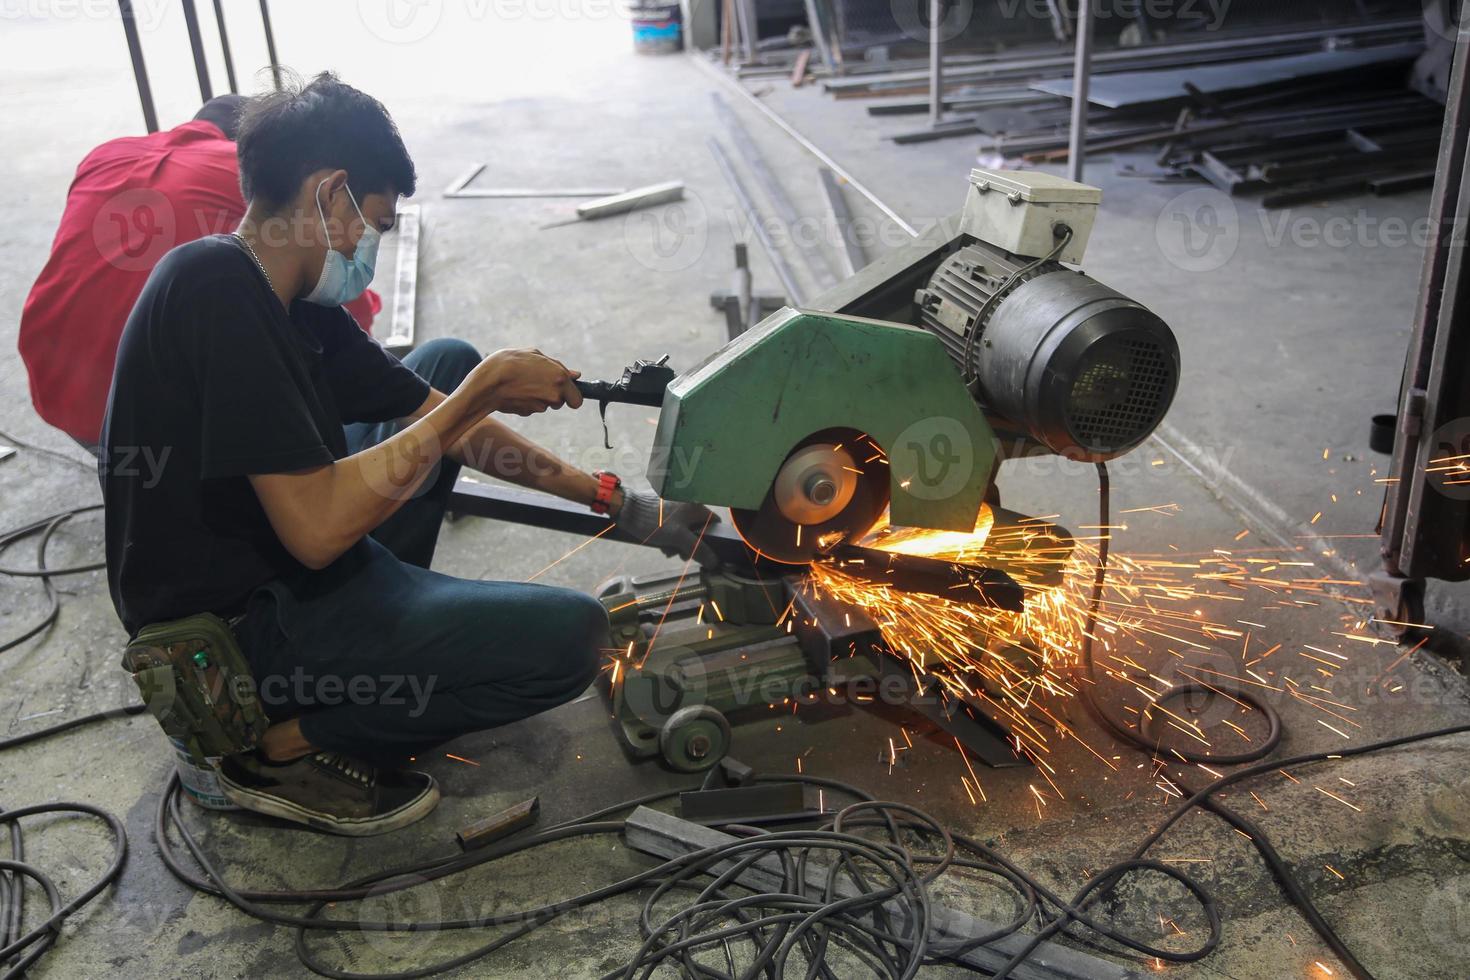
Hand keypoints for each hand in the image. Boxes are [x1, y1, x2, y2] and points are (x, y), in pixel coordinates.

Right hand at [464, 348, 581, 416]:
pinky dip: (526, 402)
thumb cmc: (511, 362)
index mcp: (560, 378)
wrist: (488, 380)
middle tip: (536, 382)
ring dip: (537, 397)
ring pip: (544, 405)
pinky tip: (515, 391)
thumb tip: (576, 375)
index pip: (577, 400)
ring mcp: (541, 406)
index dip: (571, 396)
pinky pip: (531, 408)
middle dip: (552, 395)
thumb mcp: (535, 355)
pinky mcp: (527, 413)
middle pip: (560, 403)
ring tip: (522, 383)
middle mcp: (554, 395)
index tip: (565, 392)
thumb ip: (558, 366)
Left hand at [615, 486, 719, 566]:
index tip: (702, 552)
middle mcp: (689, 504)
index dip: (711, 539)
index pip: (714, 523)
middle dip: (690, 545)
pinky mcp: (665, 510)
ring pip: (685, 530)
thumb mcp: (678, 537)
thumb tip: (714, 561)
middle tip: (680, 555)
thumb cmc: (653, 521)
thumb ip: (698, 549)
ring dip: (678, 543)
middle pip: (699, 529)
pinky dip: (669, 537)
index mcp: (696, 506)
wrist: (626, 510)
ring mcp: (676, 507)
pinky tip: (661, 544)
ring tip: (667, 550)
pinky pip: (674, 527)